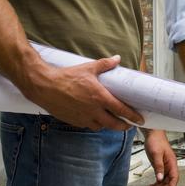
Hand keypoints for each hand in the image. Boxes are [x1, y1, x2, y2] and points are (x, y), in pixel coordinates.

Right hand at [25, 55, 143, 130]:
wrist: (45, 86)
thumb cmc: (67, 76)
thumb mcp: (88, 68)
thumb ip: (105, 64)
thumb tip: (117, 59)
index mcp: (99, 97)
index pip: (121, 110)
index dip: (132, 115)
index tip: (139, 119)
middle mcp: (93, 110)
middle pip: (113, 124)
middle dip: (123, 126)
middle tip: (129, 125)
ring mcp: (83, 117)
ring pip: (100, 126)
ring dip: (107, 125)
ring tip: (112, 121)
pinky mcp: (73, 121)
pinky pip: (87, 125)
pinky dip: (94, 124)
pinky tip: (95, 119)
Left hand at [144, 130, 178, 185]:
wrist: (152, 134)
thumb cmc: (156, 140)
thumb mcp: (156, 153)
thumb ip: (158, 166)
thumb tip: (159, 178)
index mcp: (172, 162)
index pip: (174, 178)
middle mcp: (169, 165)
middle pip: (168, 182)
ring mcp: (165, 166)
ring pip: (163, 181)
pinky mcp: (160, 166)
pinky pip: (159, 178)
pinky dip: (155, 184)